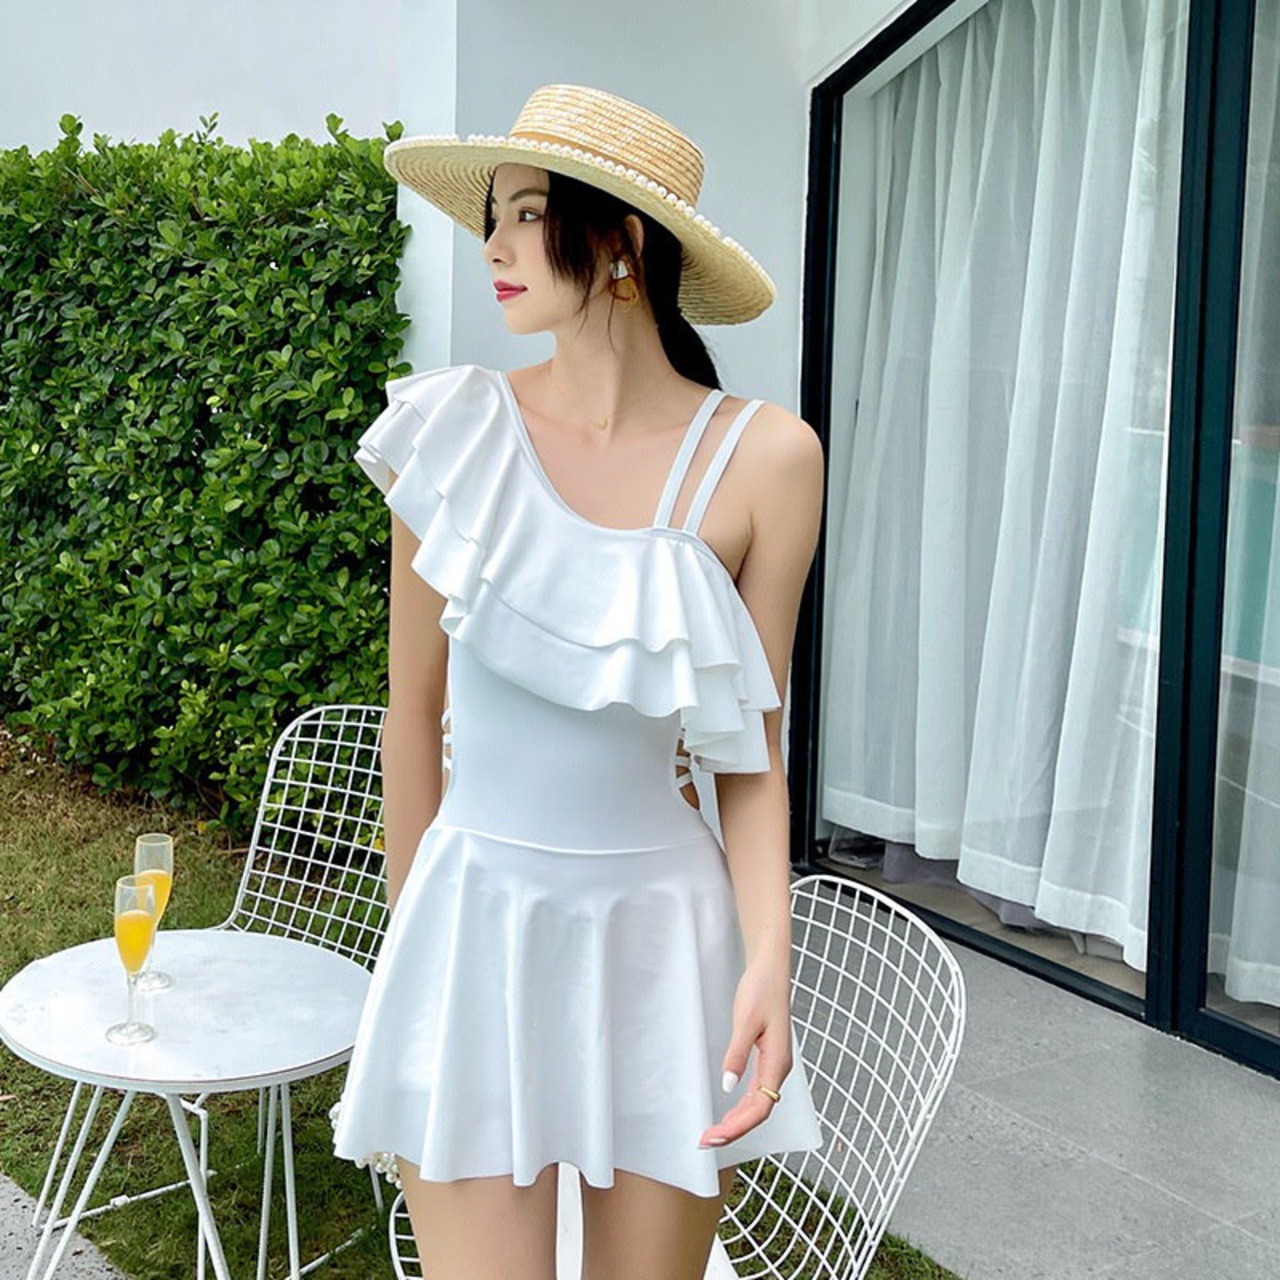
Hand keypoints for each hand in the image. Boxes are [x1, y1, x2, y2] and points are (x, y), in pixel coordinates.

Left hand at [698, 958, 792, 1148]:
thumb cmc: (761, 990)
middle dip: (734, 1129)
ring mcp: (775, 1064)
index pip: (760, 1108)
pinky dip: (743, 1106)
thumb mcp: (745, 1021)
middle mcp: (779, 1068)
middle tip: (706, 1141)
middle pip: (759, 1111)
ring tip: (715, 1132)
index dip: (738, 1127)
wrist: (771, 970)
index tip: (715, 1136)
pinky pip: (758, 1092)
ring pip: (759, 1104)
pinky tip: (730, 1112)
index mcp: (778, 1062)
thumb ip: (737, 1054)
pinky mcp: (769, 1057)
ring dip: (738, 1121)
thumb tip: (728, 1085)